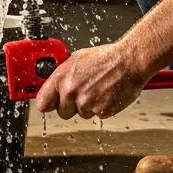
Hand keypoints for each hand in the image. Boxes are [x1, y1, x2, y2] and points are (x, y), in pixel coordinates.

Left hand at [35, 43, 149, 120]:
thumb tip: (53, 85)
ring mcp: (86, 103)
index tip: (51, 102)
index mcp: (62, 78)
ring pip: (81, 114)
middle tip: (83, 91)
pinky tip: (107, 93)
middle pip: (62, 112)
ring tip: (99, 88)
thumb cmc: (106, 57)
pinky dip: (102, 107)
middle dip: (71, 105)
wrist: (129, 61)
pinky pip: (96, 115)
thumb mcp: (77, 59)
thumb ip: (63, 75)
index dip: (48, 103)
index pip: (42, 103)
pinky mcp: (101, 111)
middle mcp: (71, 92)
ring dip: (88, 106)